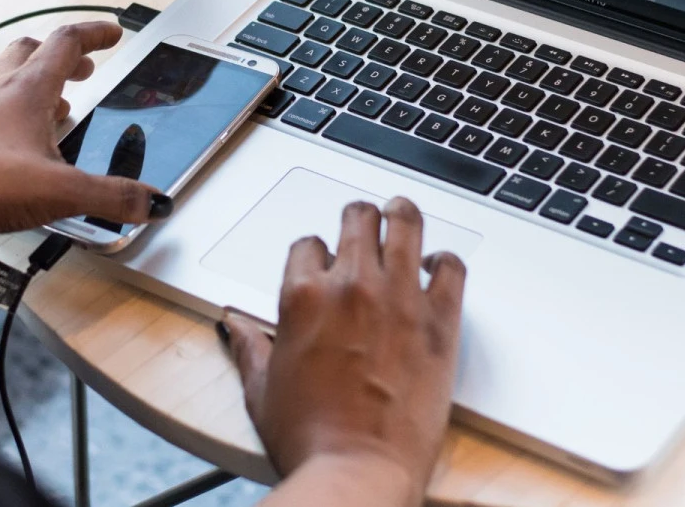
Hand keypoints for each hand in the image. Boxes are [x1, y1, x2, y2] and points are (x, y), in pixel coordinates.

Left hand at [0, 21, 170, 243]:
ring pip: (3, 77)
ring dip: (31, 82)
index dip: (94, 34)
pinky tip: (12, 142)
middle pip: (30, 51)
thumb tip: (151, 201)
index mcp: (28, 90)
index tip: (112, 33)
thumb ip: (113, 197)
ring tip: (52, 106)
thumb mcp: (63, 192)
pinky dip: (4, 113)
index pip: (67, 42)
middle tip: (82, 69)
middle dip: (61, 56)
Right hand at [223, 198, 466, 504]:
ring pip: (405, 223)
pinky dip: (446, 261)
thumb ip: (248, 346)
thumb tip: (232, 324)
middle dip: (358, 219)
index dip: (316, 253)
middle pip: (357, 218)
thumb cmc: (310, 437)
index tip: (323, 266)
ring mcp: (399, 298)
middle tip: (364, 225)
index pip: (308, 244)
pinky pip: (451, 267)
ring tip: (401, 214)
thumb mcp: (261, 389)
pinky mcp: (440, 321)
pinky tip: (438, 266)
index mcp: (302, 296)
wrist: (358, 470)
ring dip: (401, 215)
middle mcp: (351, 286)